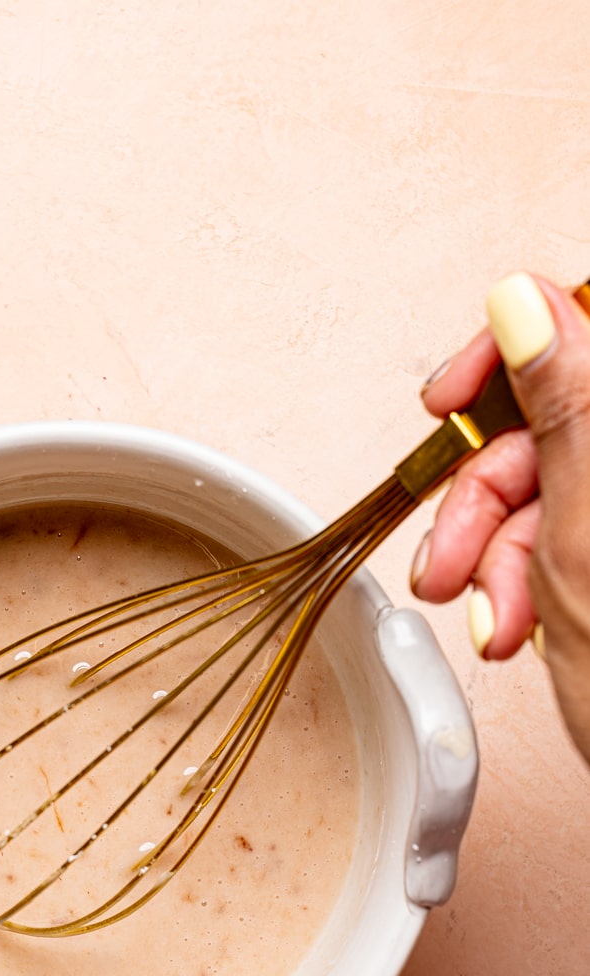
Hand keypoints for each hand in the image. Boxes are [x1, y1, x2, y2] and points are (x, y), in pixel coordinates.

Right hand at [411, 271, 589, 763]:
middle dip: (489, 490)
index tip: (451, 399)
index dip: (513, 347)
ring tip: (492, 615)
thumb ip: (567, 403)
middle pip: (561, 413)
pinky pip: (561, 529)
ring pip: (551, 481)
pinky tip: (518, 621)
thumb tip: (527, 304)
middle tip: (450, 554)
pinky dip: (523, 575)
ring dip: (497, 549)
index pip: (589, 321)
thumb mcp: (585, 533)